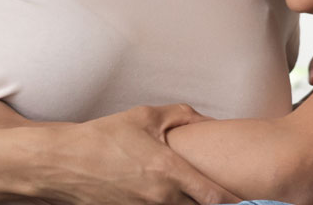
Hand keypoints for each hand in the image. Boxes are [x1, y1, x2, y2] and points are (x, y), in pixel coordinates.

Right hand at [35, 104, 238, 204]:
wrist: (61, 163)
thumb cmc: (103, 137)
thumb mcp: (146, 116)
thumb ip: (183, 116)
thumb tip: (208, 121)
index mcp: (169, 172)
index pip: (216, 198)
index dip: (237, 203)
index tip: (252, 200)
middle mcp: (160, 198)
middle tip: (230, 198)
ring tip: (200, 197)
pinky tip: (174, 199)